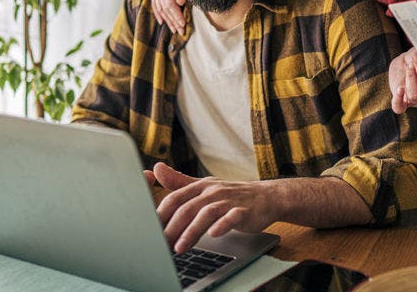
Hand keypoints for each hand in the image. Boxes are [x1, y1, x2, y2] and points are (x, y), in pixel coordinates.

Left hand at [148, 163, 280, 252]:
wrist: (266, 197)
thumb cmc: (232, 195)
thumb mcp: (204, 187)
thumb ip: (179, 182)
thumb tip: (156, 169)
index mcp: (200, 187)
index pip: (174, 199)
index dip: (160, 216)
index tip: (149, 232)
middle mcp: (212, 192)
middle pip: (187, 208)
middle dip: (171, 228)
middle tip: (160, 245)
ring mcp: (229, 201)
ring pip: (206, 214)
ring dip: (191, 232)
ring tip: (180, 247)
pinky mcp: (244, 211)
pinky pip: (232, 217)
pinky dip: (222, 225)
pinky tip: (213, 234)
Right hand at [151, 0, 187, 31]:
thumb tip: (179, 3)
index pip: (169, 4)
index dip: (176, 16)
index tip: (183, 24)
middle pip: (164, 8)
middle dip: (173, 21)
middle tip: (181, 31)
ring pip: (160, 8)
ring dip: (167, 20)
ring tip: (175, 30)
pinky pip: (155, 4)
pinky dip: (159, 14)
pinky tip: (162, 22)